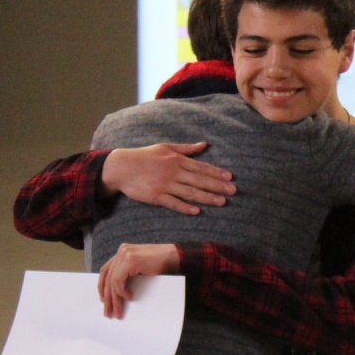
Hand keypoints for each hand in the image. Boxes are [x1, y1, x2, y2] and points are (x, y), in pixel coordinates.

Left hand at [97, 243, 180, 318]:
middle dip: (108, 297)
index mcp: (123, 252)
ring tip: (118, 311)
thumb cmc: (161, 264)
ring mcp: (125, 254)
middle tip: (108, 312)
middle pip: (108, 277)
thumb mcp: (140, 268)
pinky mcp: (130, 260)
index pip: (106, 270)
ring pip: (112, 281)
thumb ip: (127, 273)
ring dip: (115, 299)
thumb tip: (117, 292)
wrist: (175, 257)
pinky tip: (129, 297)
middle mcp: (122, 251)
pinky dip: (121, 291)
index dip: (102, 286)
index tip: (103, 299)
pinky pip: (118, 280)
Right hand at [100, 143, 234, 213]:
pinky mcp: (156, 196)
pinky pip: (173, 203)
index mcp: (177, 160)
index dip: (216, 172)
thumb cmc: (144, 156)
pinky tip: (197, 210)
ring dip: (207, 197)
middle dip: (218, 185)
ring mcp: (165, 185)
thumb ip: (187, 148)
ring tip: (222, 202)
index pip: (201, 167)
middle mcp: (173, 172)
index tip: (230, 177)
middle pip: (199, 180)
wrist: (121, 167)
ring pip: (190, 192)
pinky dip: (185, 207)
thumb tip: (205, 144)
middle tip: (234, 191)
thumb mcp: (166, 147)